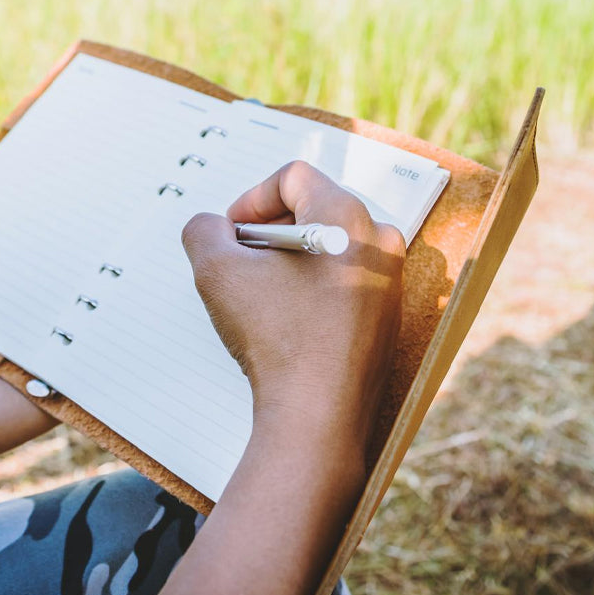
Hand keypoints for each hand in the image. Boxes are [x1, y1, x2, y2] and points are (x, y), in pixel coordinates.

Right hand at [180, 161, 404, 455]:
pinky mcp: (387, 318)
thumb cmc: (277, 341)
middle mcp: (380, 242)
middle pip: (316, 209)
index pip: (294, 177)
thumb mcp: (217, 273)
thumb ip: (204, 231)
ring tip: (261, 295)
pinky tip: (287, 322)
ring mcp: (389, 282)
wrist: (317, 418)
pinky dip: (313, 290)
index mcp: (347, 217)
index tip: (232, 233)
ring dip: (291, 262)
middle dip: (271, 231)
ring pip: (331, 248)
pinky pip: (346, 283)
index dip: (251, 198)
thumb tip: (210, 227)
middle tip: (241, 261)